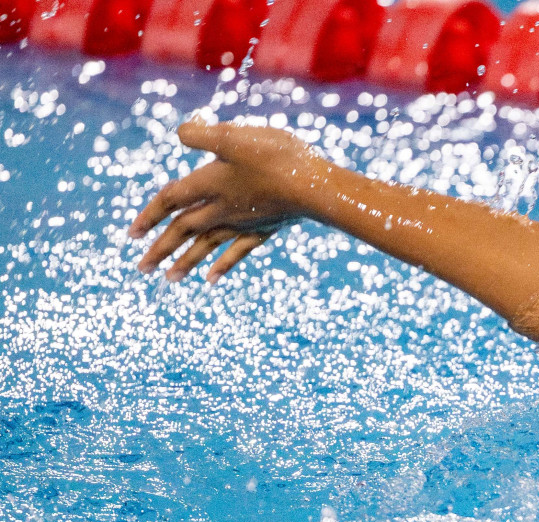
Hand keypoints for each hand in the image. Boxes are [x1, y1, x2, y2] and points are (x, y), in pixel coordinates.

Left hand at [129, 118, 324, 282]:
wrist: (315, 187)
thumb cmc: (276, 158)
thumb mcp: (233, 136)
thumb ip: (202, 134)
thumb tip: (181, 132)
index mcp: (209, 184)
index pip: (170, 200)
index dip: (149, 214)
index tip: (131, 235)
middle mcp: (221, 208)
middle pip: (183, 230)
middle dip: (161, 248)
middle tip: (142, 268)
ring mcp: (243, 222)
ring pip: (207, 245)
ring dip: (186, 262)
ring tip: (169, 279)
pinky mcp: (265, 228)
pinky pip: (238, 250)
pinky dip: (223, 264)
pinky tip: (212, 278)